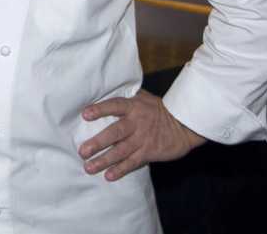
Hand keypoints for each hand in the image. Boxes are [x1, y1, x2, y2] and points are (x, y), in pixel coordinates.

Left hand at [78, 90, 205, 181]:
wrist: (184, 125)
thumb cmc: (159, 110)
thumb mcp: (144, 98)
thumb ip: (127, 98)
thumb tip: (107, 90)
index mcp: (134, 106)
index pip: (115, 106)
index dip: (100, 110)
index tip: (85, 115)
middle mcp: (137, 122)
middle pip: (115, 132)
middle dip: (98, 142)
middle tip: (82, 151)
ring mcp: (143, 139)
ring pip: (121, 151)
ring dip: (104, 160)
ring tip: (89, 167)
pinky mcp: (149, 152)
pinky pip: (133, 162)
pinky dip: (121, 169)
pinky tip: (109, 176)